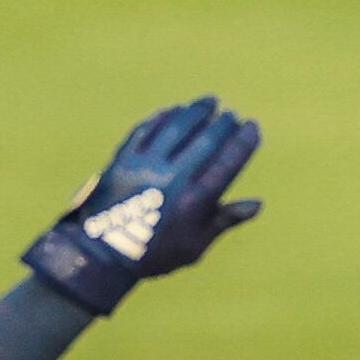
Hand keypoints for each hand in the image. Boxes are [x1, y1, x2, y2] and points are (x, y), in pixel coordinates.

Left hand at [22, 97, 265, 315]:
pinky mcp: (122, 161)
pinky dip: (163, 116)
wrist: (102, 257)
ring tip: (209, 101)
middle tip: (231, 114)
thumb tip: (257, 204)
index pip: (227, 163)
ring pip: (176, 127)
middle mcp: (171, 180)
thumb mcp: (194, 247)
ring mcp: (145, 167)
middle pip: (205, 140)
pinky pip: (146, 130)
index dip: (243, 142)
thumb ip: (224, 220)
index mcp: (194, 202)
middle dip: (223, 123)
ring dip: (195, 111)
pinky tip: (174, 110)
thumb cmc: (154, 255)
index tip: (252, 127)